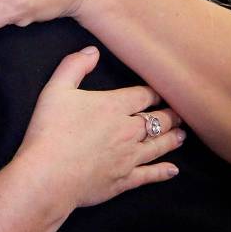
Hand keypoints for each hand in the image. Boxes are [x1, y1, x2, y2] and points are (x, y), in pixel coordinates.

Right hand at [13, 47, 182, 217]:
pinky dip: (163, 172)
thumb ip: (74, 66)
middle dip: (170, 115)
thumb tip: (92, 51)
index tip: (161, 92)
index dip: (154, 93)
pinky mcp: (124, 180)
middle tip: (179, 114)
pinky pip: (150, 175)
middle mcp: (128, 130)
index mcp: (113, 106)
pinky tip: (173, 170)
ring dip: (172, 139)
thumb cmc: (50, 130)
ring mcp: (128, 157)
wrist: (49, 175)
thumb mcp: (56, 89)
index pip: (143, 96)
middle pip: (157, 120)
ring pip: (158, 146)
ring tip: (182, 135)